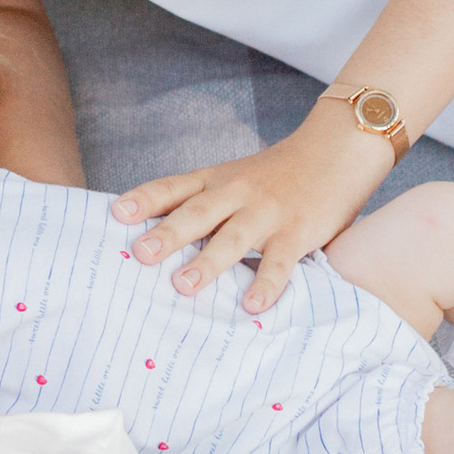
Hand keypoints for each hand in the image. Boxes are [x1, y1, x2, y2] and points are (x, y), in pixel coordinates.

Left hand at [115, 110, 391, 309]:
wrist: (338, 148)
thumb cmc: (280, 172)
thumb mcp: (236, 178)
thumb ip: (206, 204)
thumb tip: (160, 238)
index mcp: (217, 180)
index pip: (174, 187)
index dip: (144, 200)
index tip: (116, 214)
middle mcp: (237, 194)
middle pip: (197, 214)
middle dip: (167, 234)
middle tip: (140, 254)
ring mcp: (267, 213)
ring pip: (233, 238)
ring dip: (208, 262)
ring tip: (183, 285)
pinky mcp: (298, 233)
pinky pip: (279, 263)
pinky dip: (266, 284)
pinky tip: (251, 306)